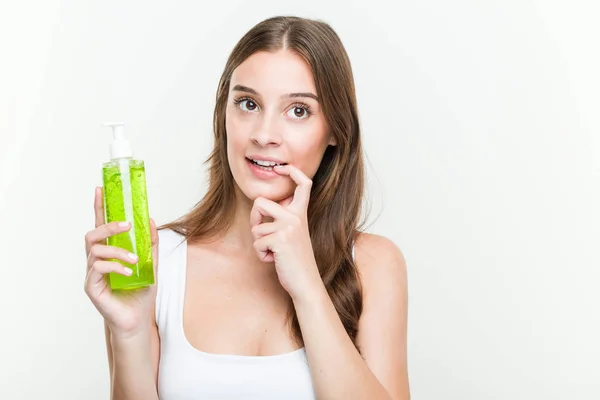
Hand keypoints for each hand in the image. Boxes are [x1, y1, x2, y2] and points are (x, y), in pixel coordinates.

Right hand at [83, 186, 158, 337]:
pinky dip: (115, 267)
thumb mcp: (151, 264)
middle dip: (107, 225)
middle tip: (127, 224)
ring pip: (95, 250)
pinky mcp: (92, 287)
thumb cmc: (141, 292)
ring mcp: (92, 273)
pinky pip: (98, 269)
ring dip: (118, 250)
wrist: (138, 319)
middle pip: (92, 235)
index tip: (100, 188)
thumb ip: (150, 243)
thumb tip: (150, 220)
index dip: (99, 207)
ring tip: (135, 259)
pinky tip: (129, 272)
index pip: (101, 225)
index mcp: (109, 252)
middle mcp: (97, 260)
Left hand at [250, 165, 322, 300]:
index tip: (281, 169)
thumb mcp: (293, 233)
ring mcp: (289, 227)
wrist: (305, 282)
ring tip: (274, 252)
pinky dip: (261, 254)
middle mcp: (296, 216)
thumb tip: (263, 204)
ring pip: (256, 228)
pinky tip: (274, 259)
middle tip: (262, 233)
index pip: (303, 184)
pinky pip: (257, 243)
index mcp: (301, 213)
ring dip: (260, 243)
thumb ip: (284, 218)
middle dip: (254, 219)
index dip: (291, 172)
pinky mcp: (280, 240)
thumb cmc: (295, 259)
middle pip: (260, 202)